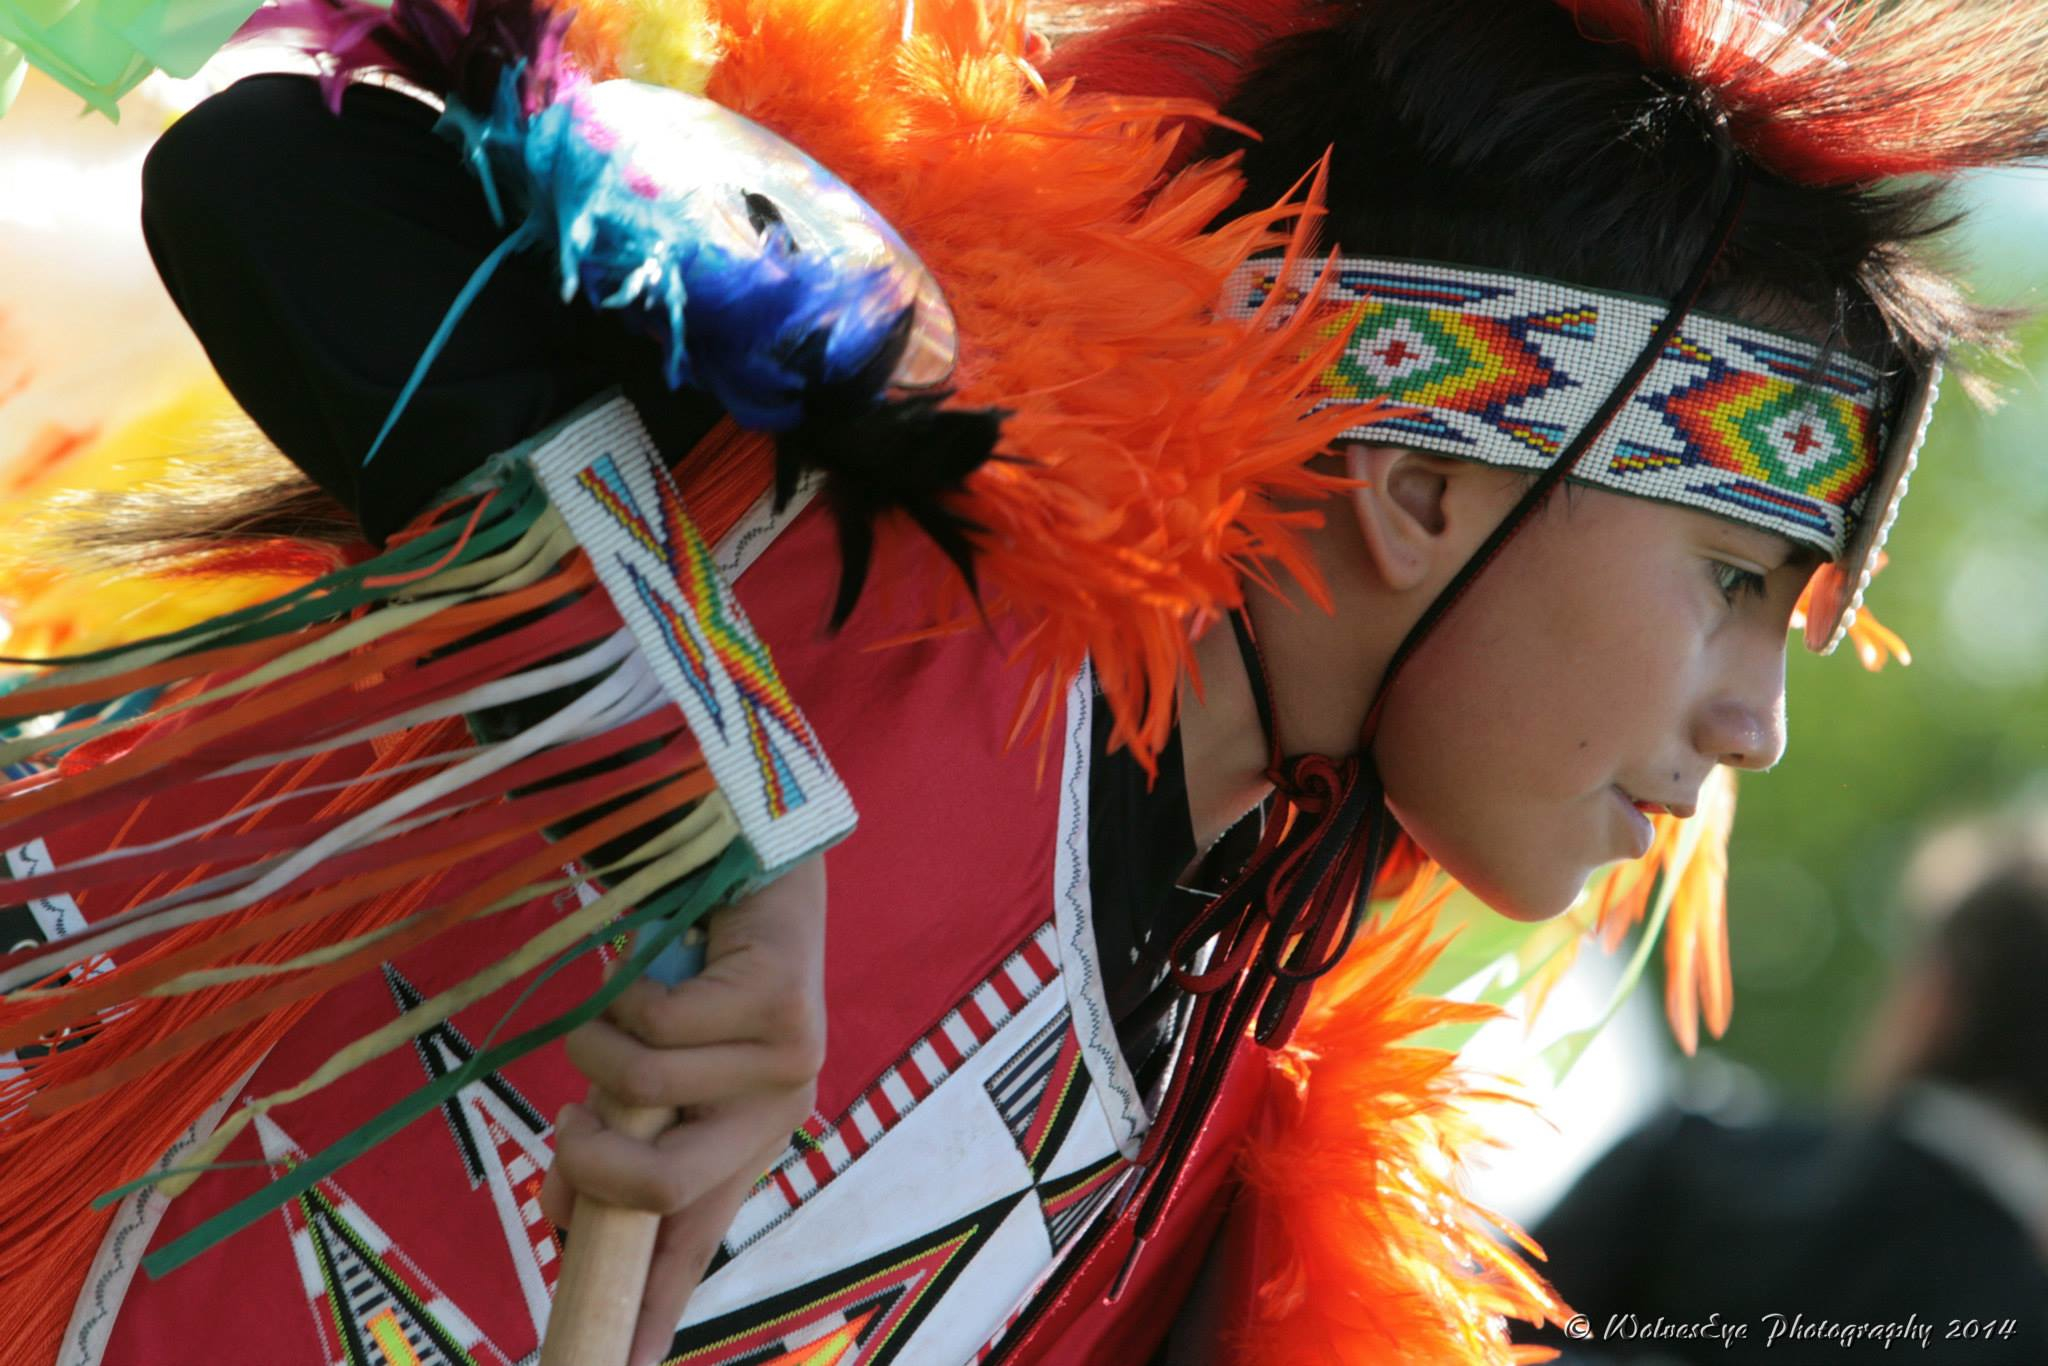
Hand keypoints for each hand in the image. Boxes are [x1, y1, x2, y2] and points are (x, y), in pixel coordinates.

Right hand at [540, 856, 826, 1365]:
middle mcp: (776, 1113)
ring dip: (594, 1046)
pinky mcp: (783, 1002)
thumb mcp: (646, 1076)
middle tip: (563, 1127)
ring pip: (640, 1087)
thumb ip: (611, 1145)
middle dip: (586, 1161)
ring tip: (614, 1012)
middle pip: (662, 1186)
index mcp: (742, 1143)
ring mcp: (788, 1060)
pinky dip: (621, 992)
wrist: (758, 875)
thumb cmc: (693, 980)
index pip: (693, 1244)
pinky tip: (646, 970)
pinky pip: (654, 1018)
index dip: (649, 1308)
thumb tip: (563, 1219)